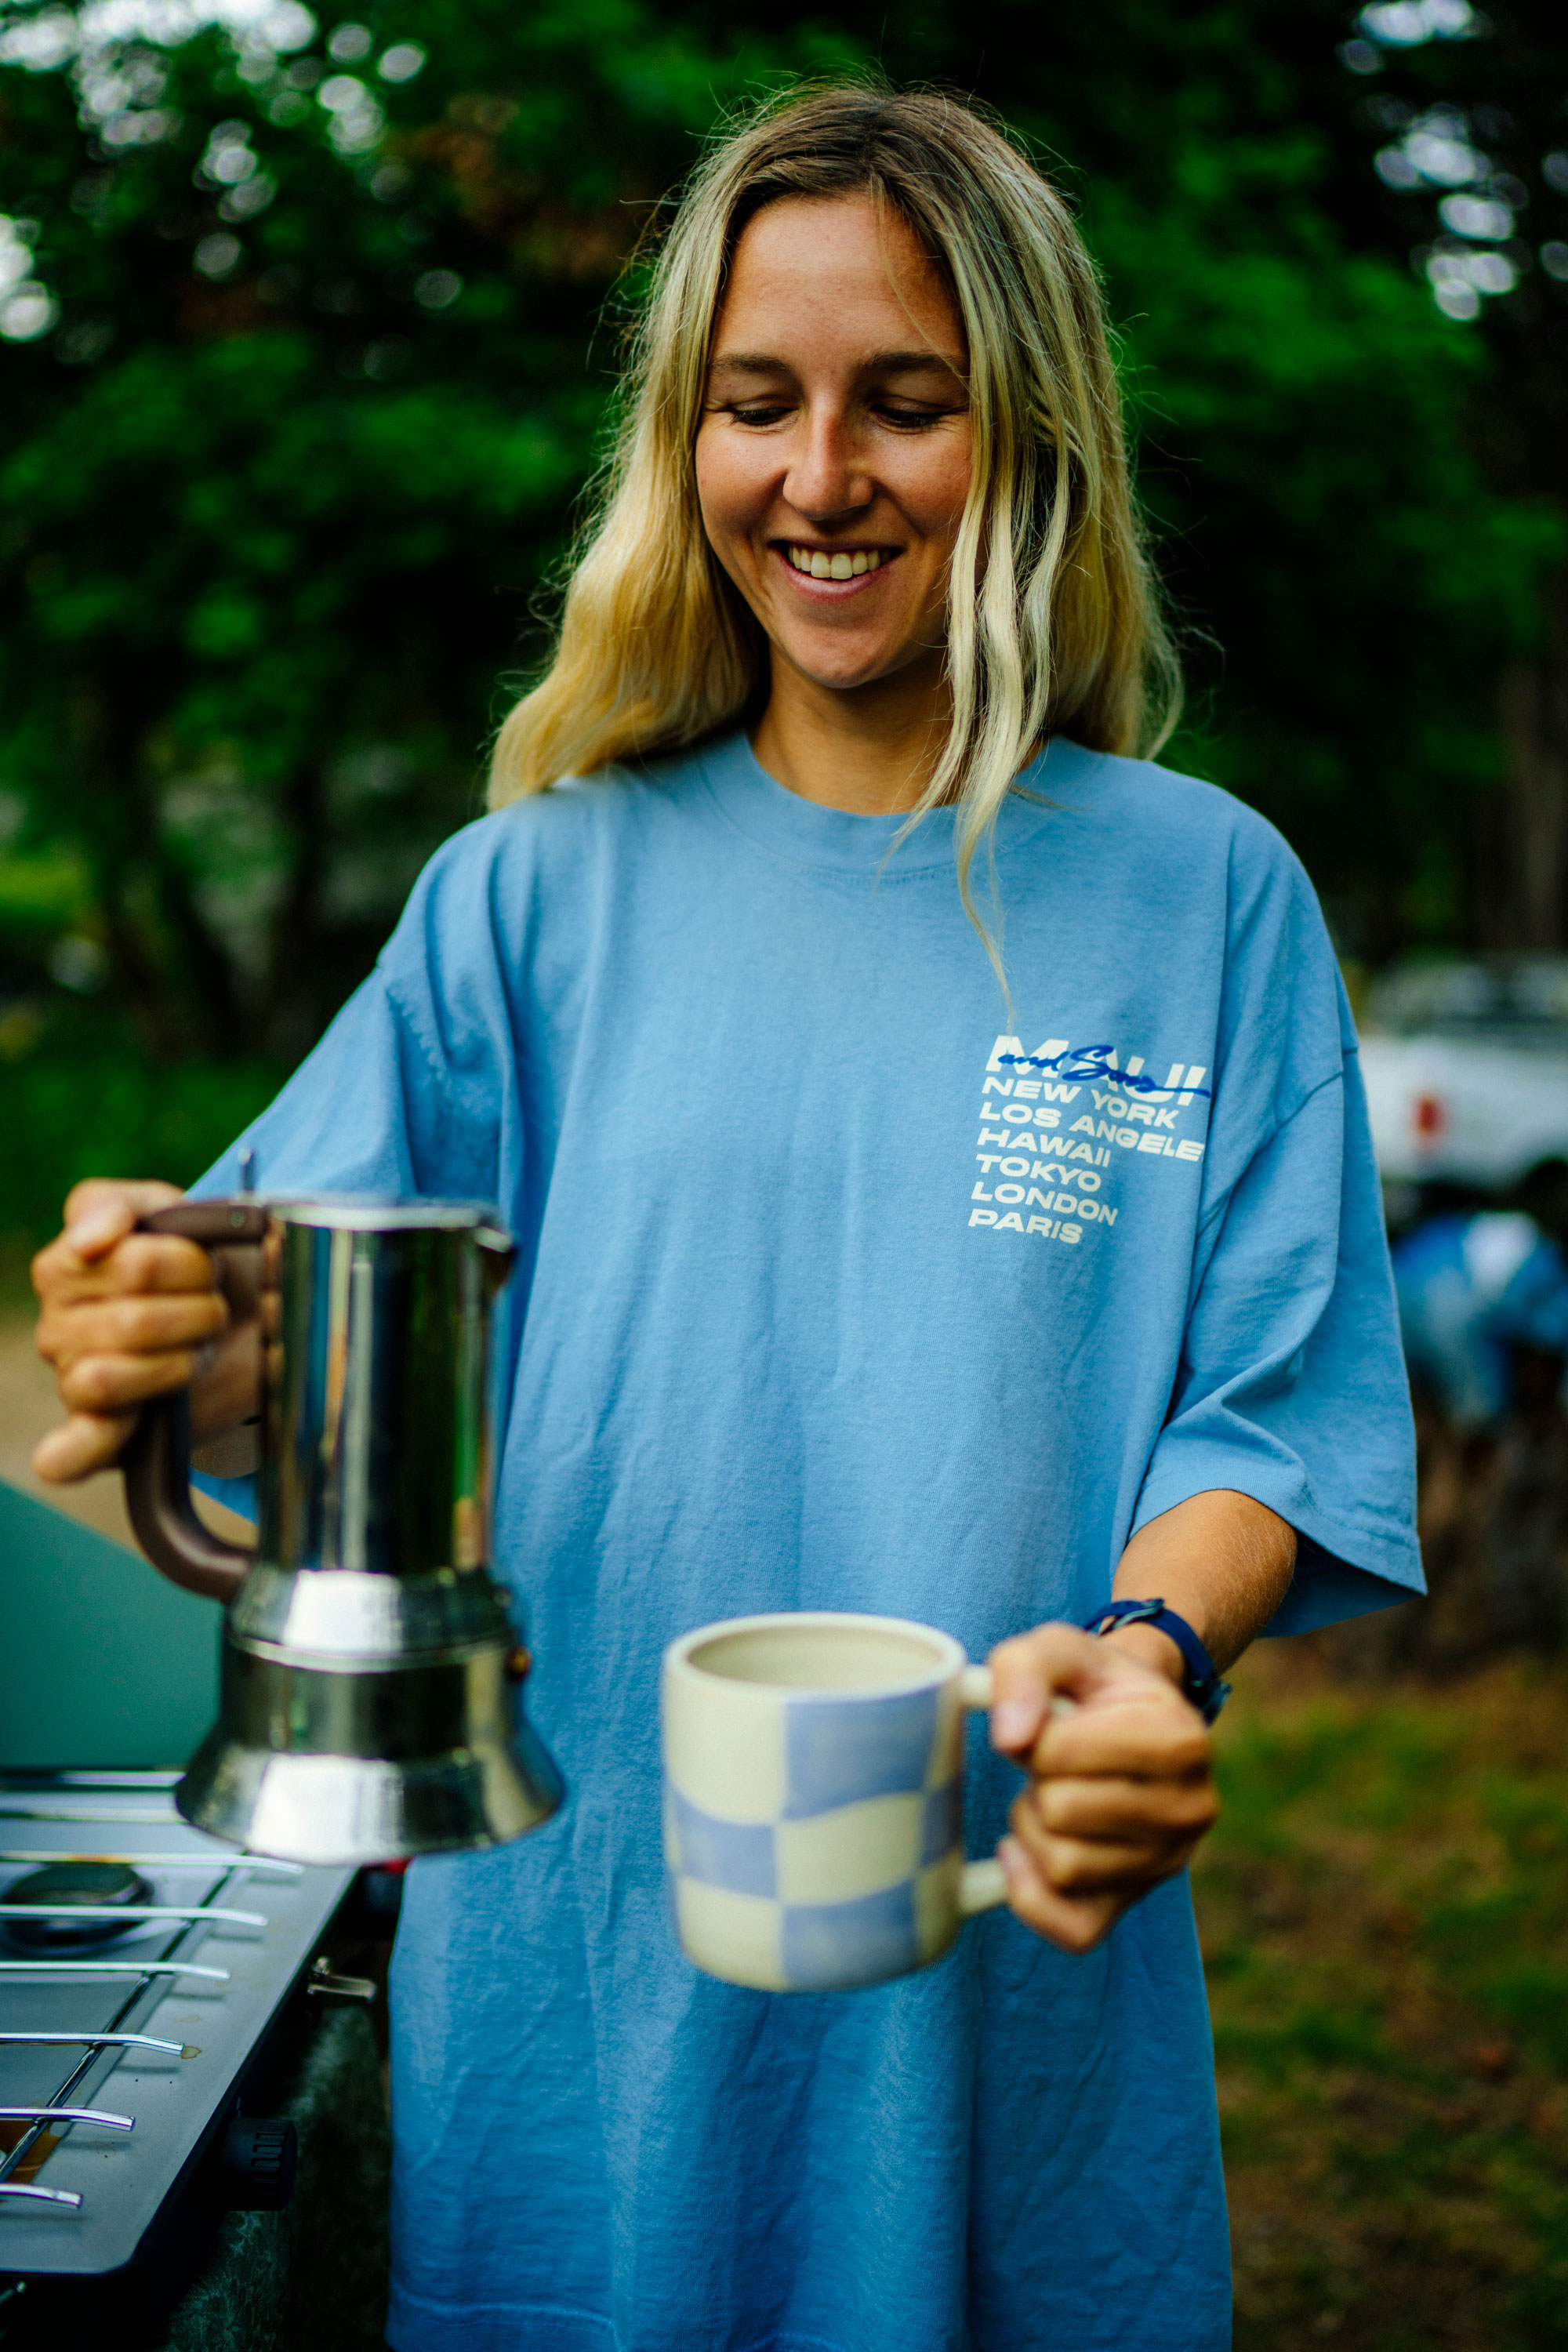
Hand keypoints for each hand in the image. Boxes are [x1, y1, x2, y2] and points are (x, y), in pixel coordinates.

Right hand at [31, 1179, 257, 1482]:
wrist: (240, 1318)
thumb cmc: (194, 1262)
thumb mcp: (165, 1212)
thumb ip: (120, 1206)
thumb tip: (89, 1239)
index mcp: (66, 1267)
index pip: (132, 1266)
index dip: (187, 1264)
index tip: (207, 1262)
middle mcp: (57, 1325)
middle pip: (134, 1322)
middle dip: (197, 1312)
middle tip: (215, 1307)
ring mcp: (72, 1380)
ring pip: (107, 1378)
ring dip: (178, 1363)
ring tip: (199, 1349)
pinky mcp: (99, 1431)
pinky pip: (71, 1452)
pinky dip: (78, 1451)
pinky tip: (101, 1434)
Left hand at [986, 1622, 1216, 1953]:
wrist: (1129, 1714)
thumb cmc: (1089, 1682)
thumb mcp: (1056, 1648)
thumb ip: (1024, 1672)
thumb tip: (1010, 1739)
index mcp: (1180, 1737)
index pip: (1056, 1754)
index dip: (1032, 1735)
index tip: (1054, 1722)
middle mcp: (1191, 1807)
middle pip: (1059, 1812)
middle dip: (1035, 1782)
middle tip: (1056, 1764)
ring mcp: (1169, 1863)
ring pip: (1059, 1866)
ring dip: (1032, 1827)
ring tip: (1057, 1793)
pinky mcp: (1135, 1902)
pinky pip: (1071, 1929)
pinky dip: (1030, 1893)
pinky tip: (1028, 1850)